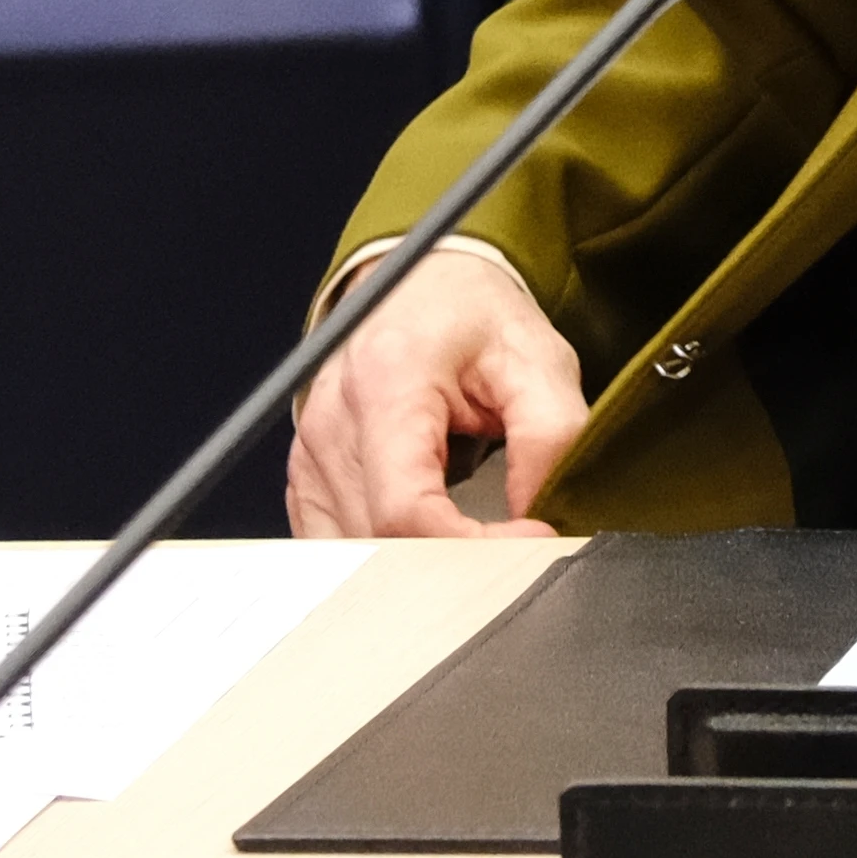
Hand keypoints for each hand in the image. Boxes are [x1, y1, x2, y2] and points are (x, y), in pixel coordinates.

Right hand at [284, 236, 588, 538]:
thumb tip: (536, 516)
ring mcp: (310, 453)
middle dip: (450, 567)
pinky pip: (331, 546)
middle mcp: (334, 422)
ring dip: (415, 572)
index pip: (406, 511)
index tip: (530, 540)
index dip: (471, 546)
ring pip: (351, 558)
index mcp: (387, 385)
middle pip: (376, 542)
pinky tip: (426, 549)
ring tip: (475, 550)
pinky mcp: (306, 476)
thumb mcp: (539, 360)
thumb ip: (550, 438)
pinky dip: (380, 562)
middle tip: (512, 555)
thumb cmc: (476, 318)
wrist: (425, 286)